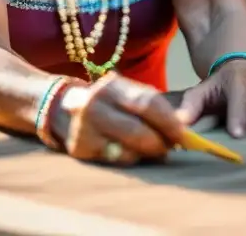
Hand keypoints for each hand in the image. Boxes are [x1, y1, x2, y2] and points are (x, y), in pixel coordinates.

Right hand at [50, 72, 186, 165]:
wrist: (60, 107)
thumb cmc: (106, 102)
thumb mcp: (124, 94)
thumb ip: (150, 107)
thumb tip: (181, 128)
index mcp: (113, 85)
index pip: (148, 102)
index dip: (170, 121)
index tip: (184, 134)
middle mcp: (96, 103)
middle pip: (139, 129)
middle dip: (161, 142)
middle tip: (171, 147)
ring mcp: (85, 127)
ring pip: (128, 149)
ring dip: (148, 153)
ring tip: (155, 151)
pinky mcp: (80, 148)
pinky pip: (116, 159)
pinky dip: (130, 158)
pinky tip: (133, 153)